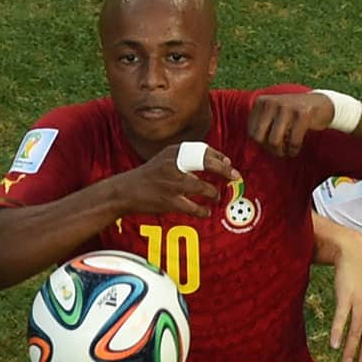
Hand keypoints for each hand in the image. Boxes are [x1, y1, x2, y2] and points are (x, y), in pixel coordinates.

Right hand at [113, 142, 239, 216]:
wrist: (125, 190)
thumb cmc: (150, 175)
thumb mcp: (166, 158)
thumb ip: (188, 156)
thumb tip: (219, 160)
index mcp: (174, 152)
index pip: (203, 150)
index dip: (220, 157)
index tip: (229, 164)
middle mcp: (173, 164)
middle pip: (206, 163)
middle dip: (224, 170)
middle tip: (235, 176)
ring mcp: (171, 183)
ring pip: (203, 187)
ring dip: (214, 193)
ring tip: (216, 196)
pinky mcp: (169, 201)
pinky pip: (193, 207)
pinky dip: (203, 211)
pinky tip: (206, 211)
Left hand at [248, 93, 334, 156]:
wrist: (320, 103)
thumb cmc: (293, 113)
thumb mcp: (273, 113)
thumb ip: (261, 125)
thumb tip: (254, 144)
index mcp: (261, 102)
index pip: (251, 132)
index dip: (261, 144)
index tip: (272, 145)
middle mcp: (271, 102)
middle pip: (260, 138)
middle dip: (270, 149)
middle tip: (280, 151)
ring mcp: (287, 107)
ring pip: (274, 141)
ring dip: (282, 151)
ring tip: (287, 151)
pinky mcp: (302, 114)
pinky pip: (293, 141)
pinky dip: (294, 150)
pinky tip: (295, 150)